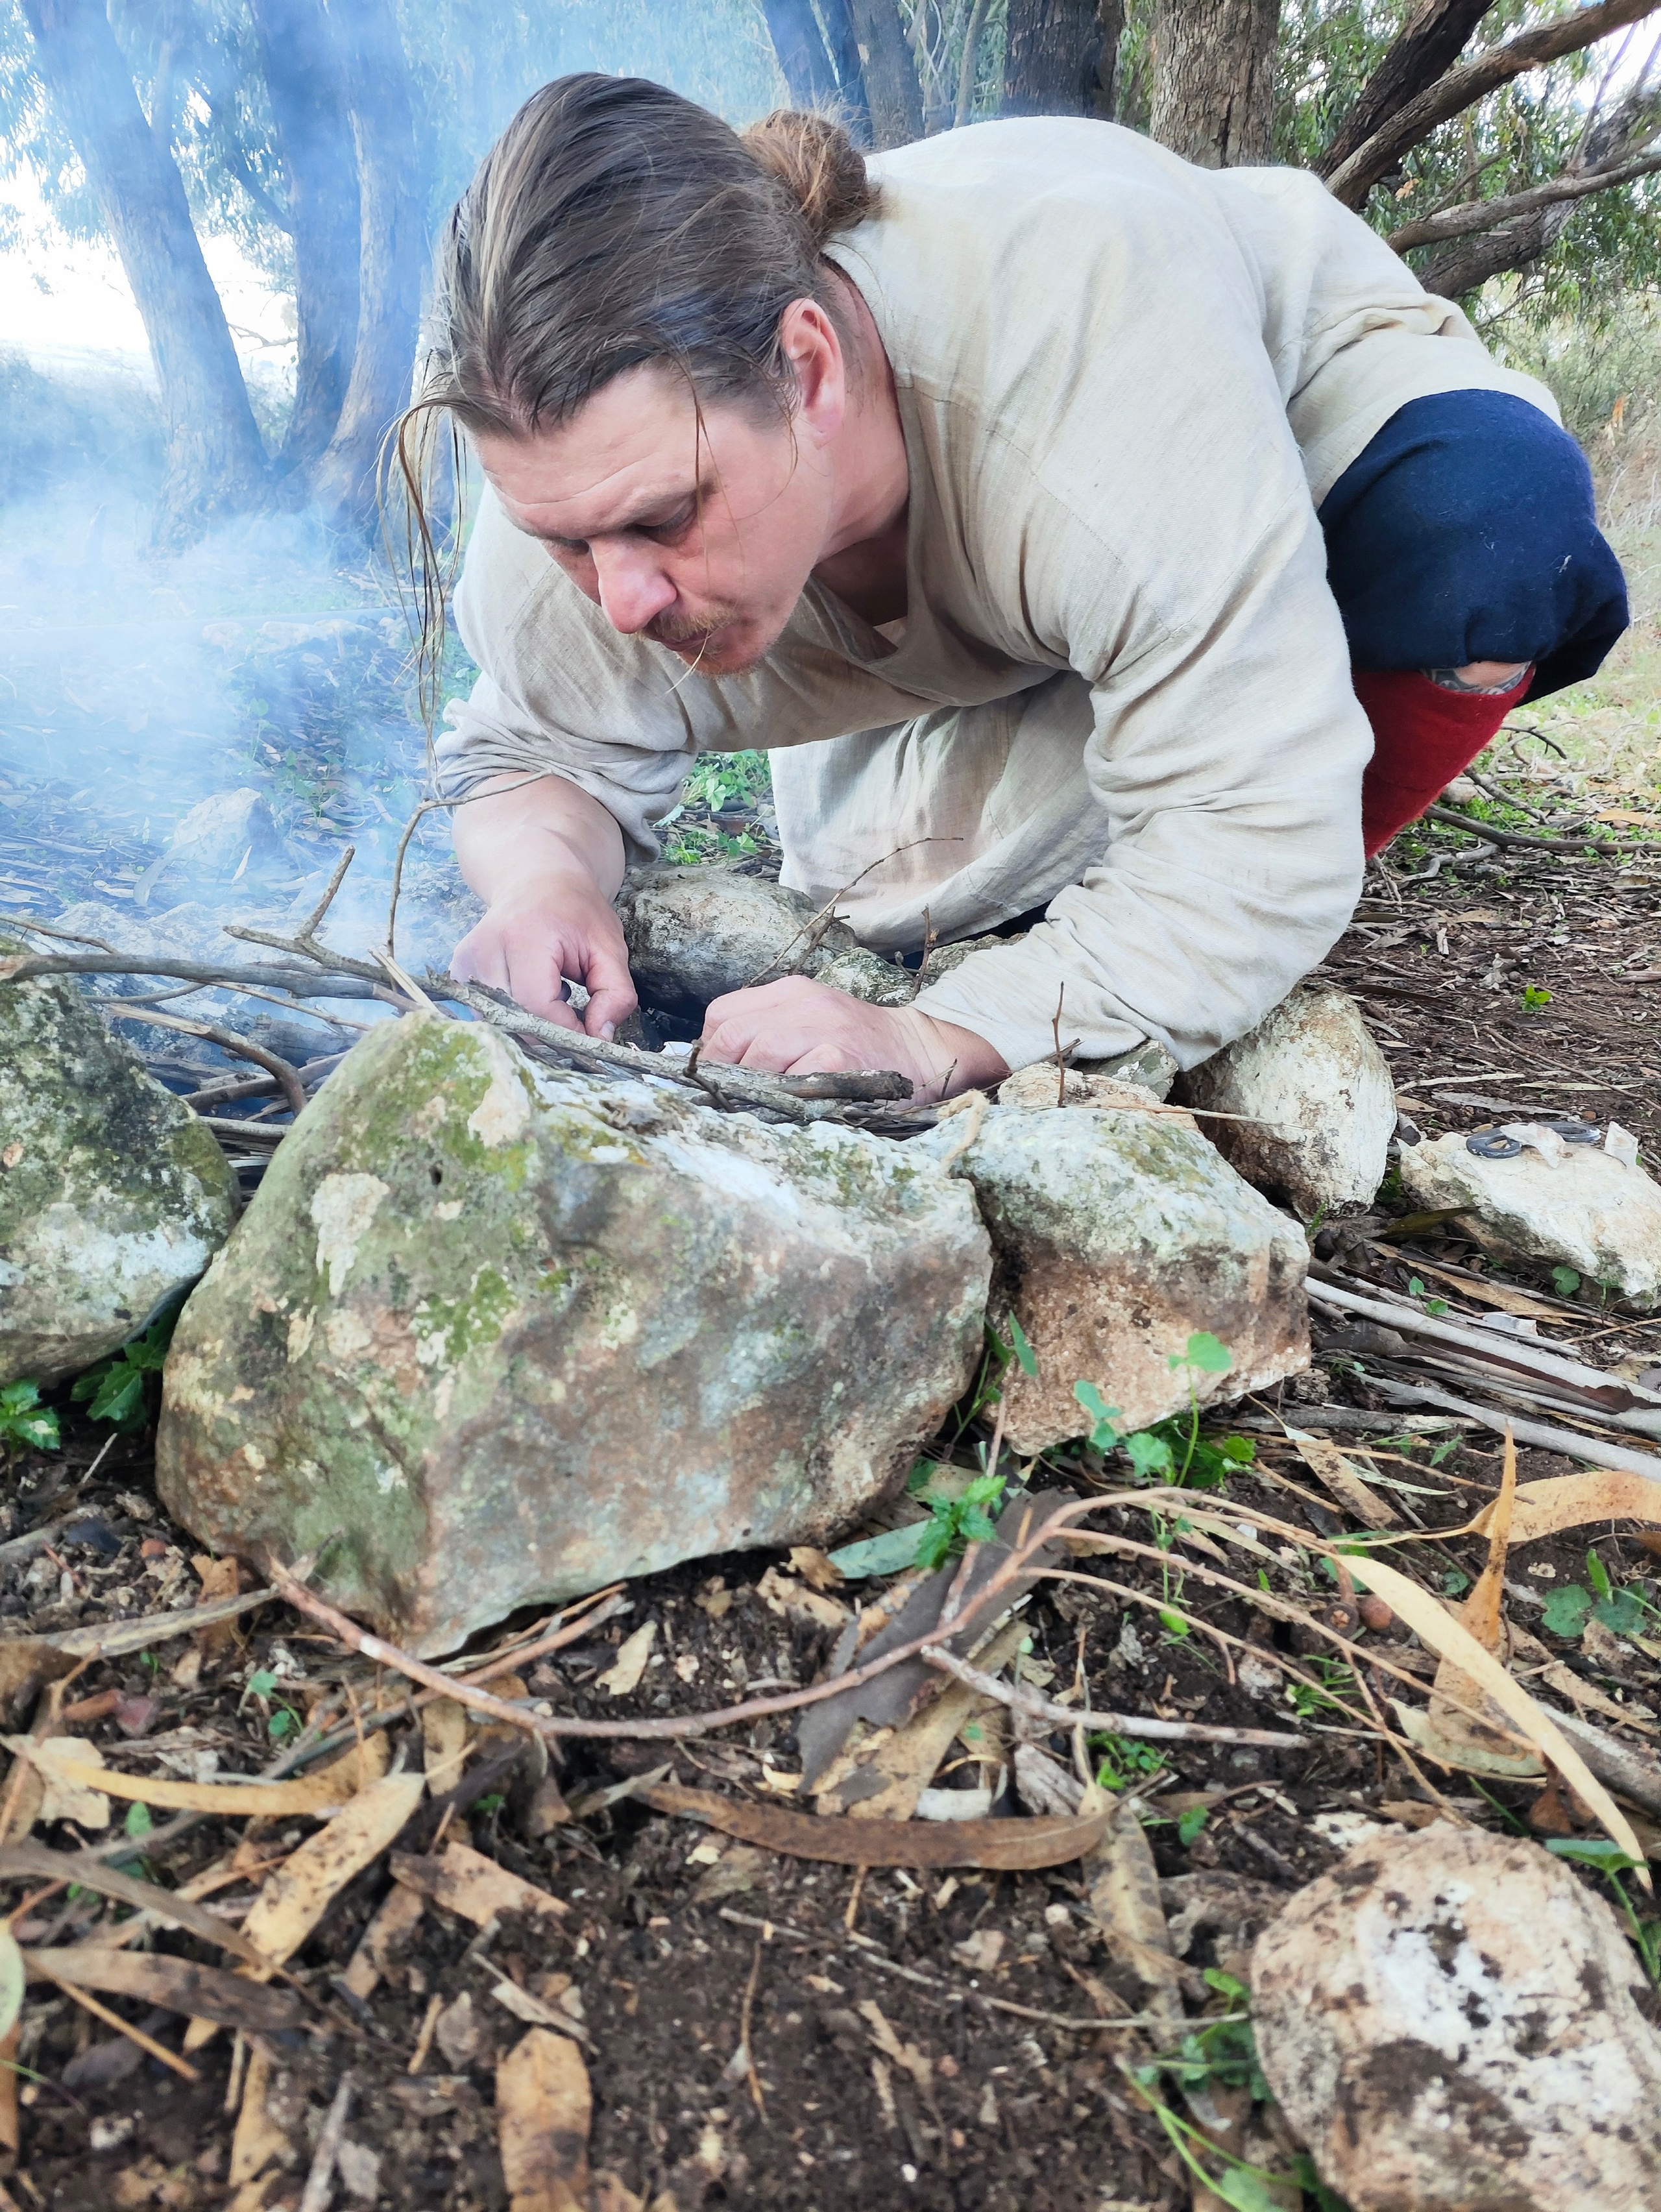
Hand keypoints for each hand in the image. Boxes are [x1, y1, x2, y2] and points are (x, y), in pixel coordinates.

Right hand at [450, 869, 636, 1036]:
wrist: (536, 880)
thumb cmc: (575, 912)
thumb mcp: (609, 946)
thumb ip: (615, 993)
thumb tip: (600, 1038)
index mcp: (524, 937)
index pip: (538, 1007)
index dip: (567, 1031)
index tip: (589, 1032)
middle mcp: (485, 949)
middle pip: (515, 1020)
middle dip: (550, 1032)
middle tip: (574, 1016)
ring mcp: (466, 962)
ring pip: (500, 1022)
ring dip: (530, 1023)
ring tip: (550, 994)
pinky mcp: (459, 972)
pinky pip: (487, 1014)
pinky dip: (512, 1015)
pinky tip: (528, 991)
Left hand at [699, 976, 1007, 1103]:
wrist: (922, 1051)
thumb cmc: (859, 1046)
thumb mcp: (811, 1022)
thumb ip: (768, 1033)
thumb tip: (715, 1067)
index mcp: (791, 991)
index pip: (722, 1014)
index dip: (711, 1052)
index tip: (719, 1077)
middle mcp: (804, 1003)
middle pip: (732, 1037)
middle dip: (725, 1075)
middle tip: (736, 1100)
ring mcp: (825, 1029)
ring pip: (757, 1057)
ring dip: (752, 1089)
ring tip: (764, 1107)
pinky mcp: (842, 1058)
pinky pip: (792, 1081)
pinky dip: (785, 1100)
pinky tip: (795, 1110)